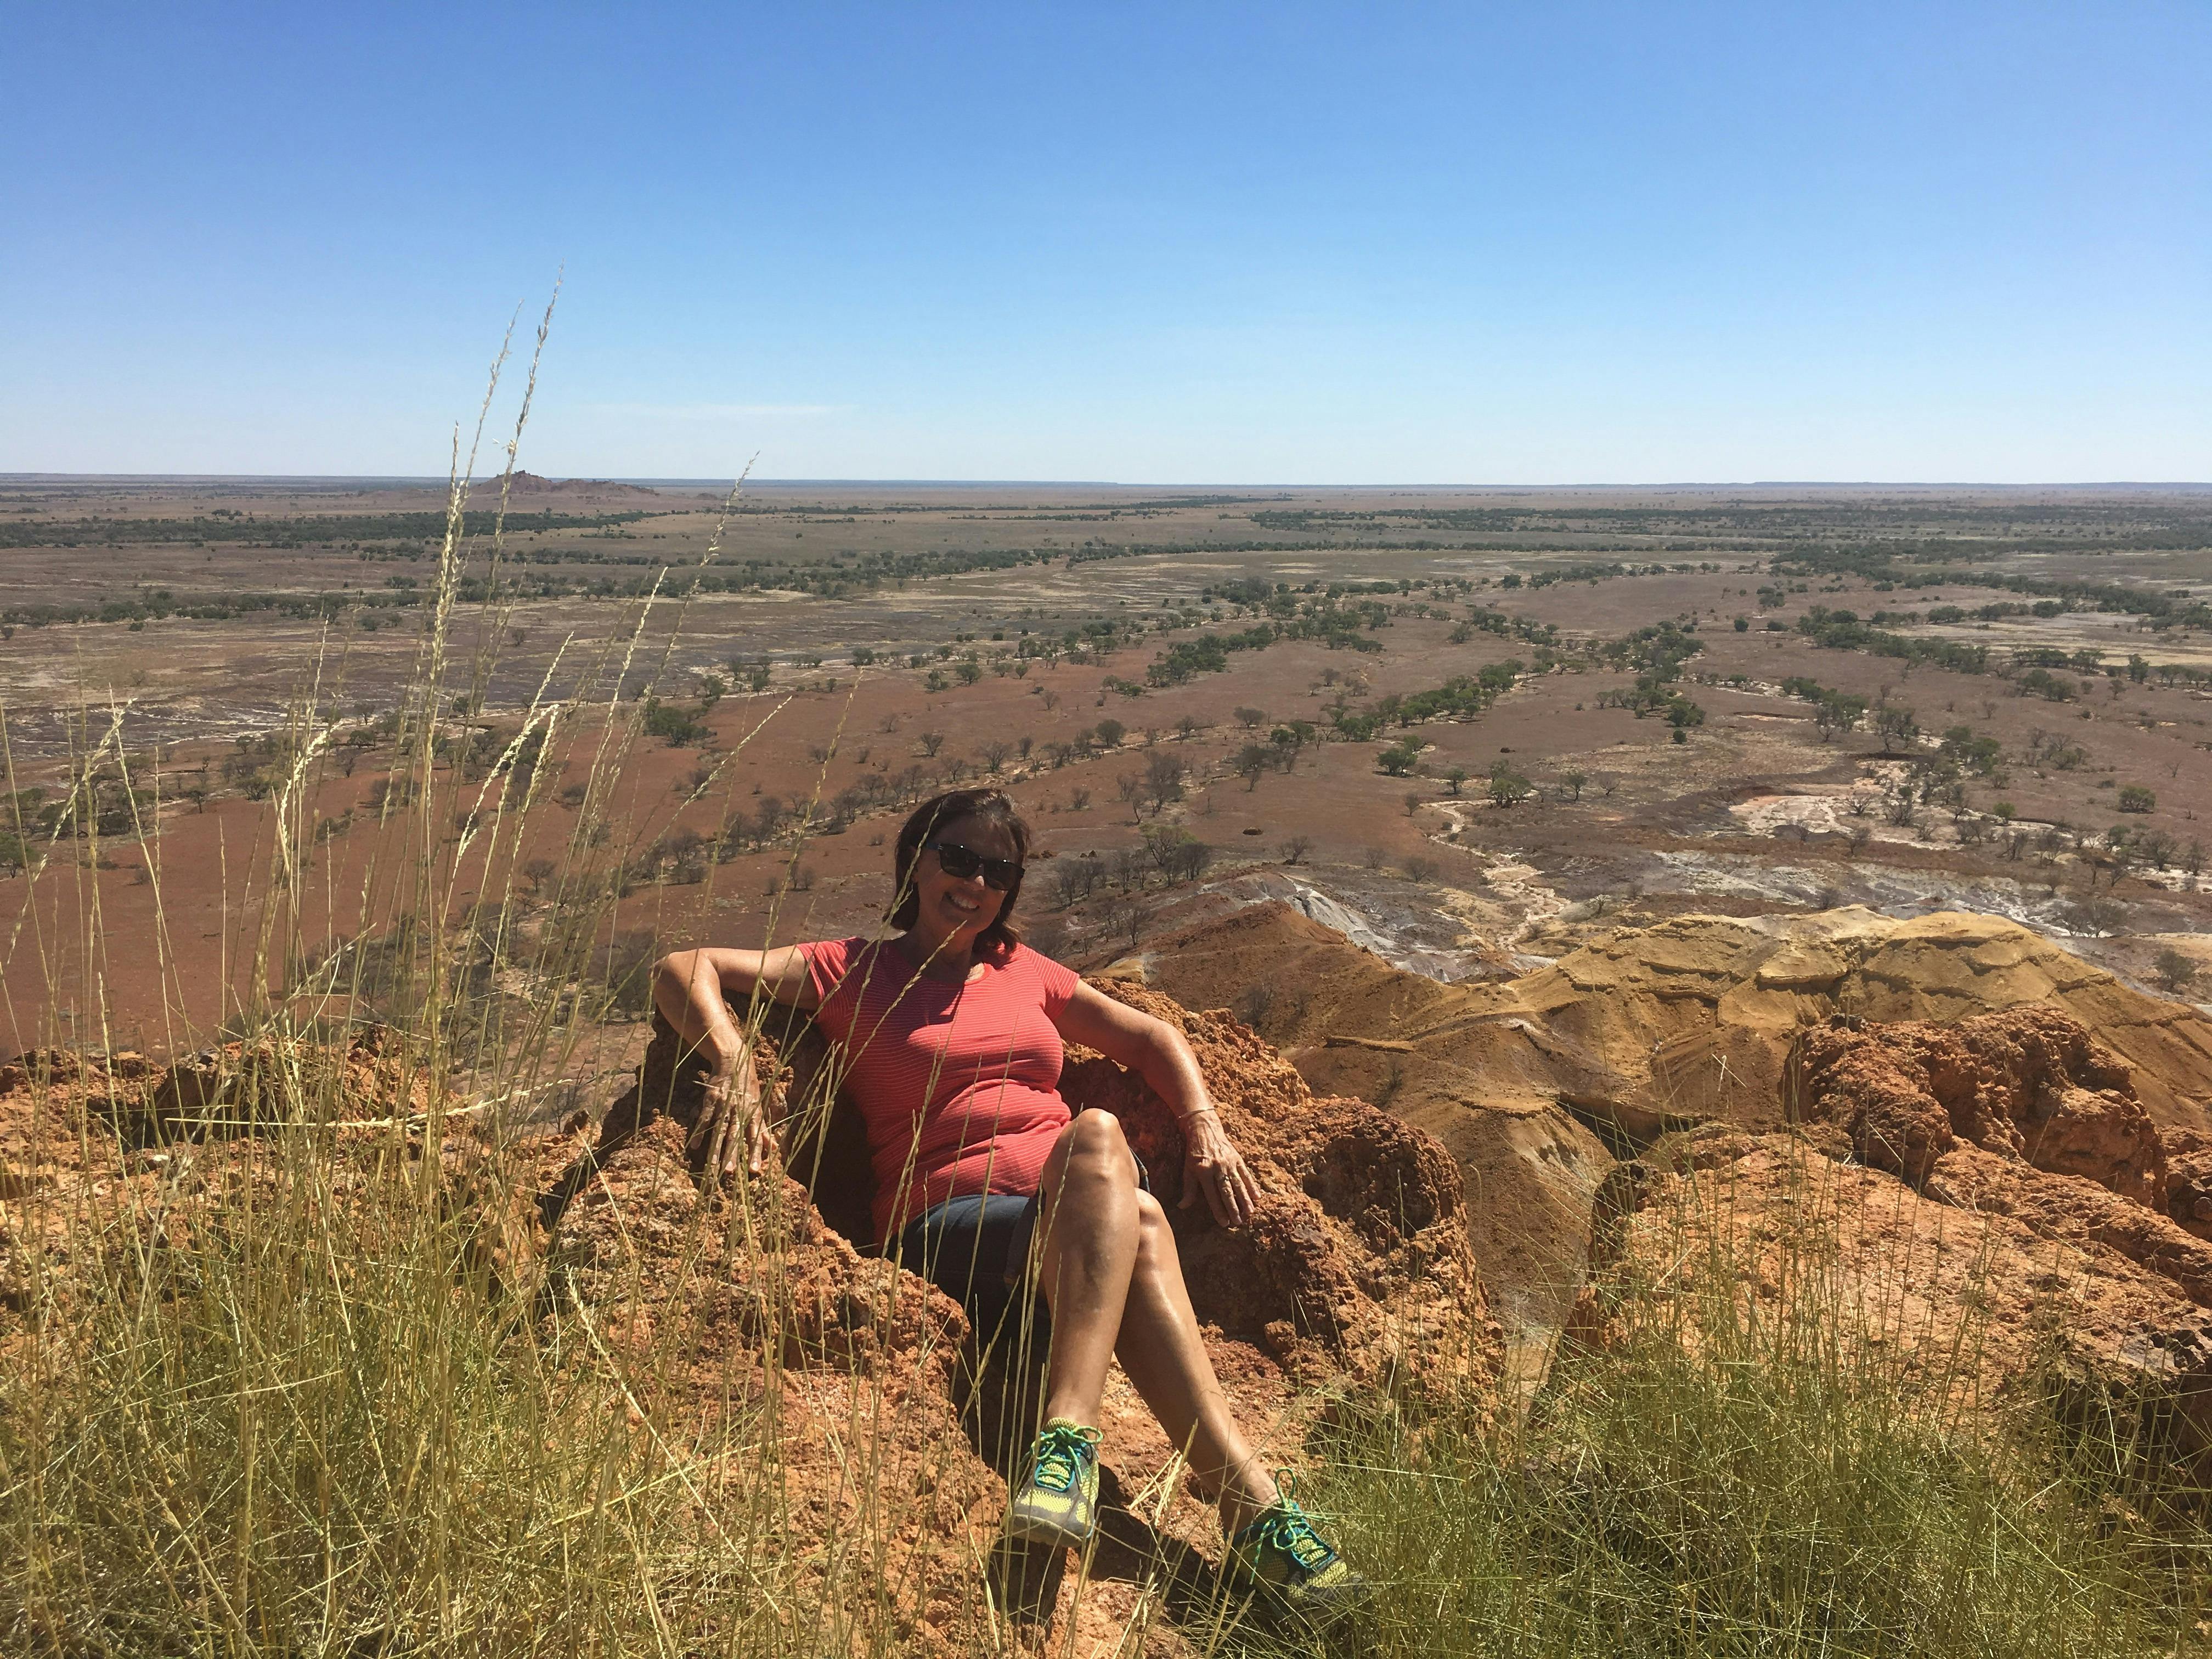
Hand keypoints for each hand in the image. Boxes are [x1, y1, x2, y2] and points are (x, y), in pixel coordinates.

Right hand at [691, 1060, 775, 1180]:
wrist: (734, 1059)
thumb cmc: (748, 1087)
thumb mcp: (758, 1106)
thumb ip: (763, 1129)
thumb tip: (774, 1148)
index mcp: (753, 1114)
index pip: (755, 1137)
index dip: (755, 1154)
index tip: (755, 1171)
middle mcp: (739, 1111)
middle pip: (735, 1136)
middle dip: (732, 1154)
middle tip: (729, 1173)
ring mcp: (724, 1105)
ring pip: (719, 1129)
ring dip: (716, 1148)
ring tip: (713, 1166)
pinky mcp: (711, 1099)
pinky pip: (704, 1117)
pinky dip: (699, 1131)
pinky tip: (694, 1146)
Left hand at [1178, 1110, 1260, 1226]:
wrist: (1204, 1130)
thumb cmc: (1194, 1153)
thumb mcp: (1187, 1170)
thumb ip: (1188, 1189)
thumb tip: (1182, 1206)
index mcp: (1204, 1171)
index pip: (1212, 1195)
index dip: (1218, 1210)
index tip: (1224, 1223)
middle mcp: (1217, 1167)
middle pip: (1227, 1191)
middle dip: (1233, 1208)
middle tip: (1238, 1222)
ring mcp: (1229, 1163)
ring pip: (1238, 1184)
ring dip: (1245, 1199)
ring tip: (1249, 1213)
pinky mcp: (1237, 1158)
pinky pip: (1246, 1174)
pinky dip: (1252, 1186)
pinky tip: (1257, 1197)